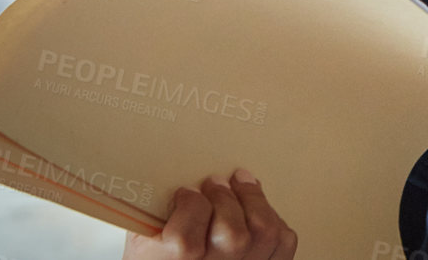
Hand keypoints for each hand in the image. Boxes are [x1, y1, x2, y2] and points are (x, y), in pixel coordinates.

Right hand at [121, 169, 296, 259]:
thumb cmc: (160, 257)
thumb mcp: (144, 241)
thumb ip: (156, 215)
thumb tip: (170, 174)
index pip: (185, 242)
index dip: (189, 207)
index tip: (185, 191)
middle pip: (233, 236)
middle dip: (225, 198)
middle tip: (214, 181)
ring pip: (264, 233)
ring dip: (253, 200)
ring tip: (240, 184)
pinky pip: (283, 242)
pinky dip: (274, 219)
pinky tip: (255, 210)